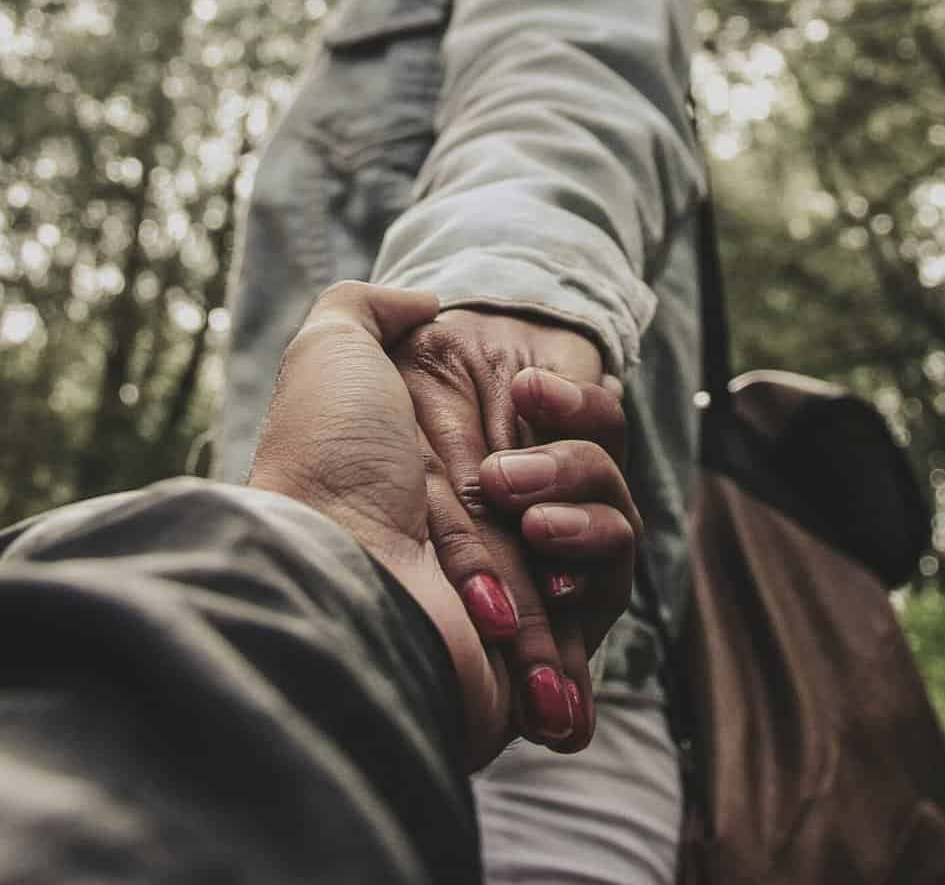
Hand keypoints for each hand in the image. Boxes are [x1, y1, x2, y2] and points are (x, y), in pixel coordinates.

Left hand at [248, 283, 637, 768]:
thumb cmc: (330, 460)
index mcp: (456, 453)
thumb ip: (371, 309)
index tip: (531, 390)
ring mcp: (521, 580)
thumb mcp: (330, 350)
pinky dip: (589, 584)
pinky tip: (549, 585)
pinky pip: (607, 597)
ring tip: (531, 534)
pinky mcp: (543, 644)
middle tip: (505, 481)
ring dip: (585, 520)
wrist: (330, 578)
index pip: (558, 414)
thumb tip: (423, 301)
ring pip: (614, 527)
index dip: (566, 401)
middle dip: (573, 460)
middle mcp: (493, 514)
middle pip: (596, 465)